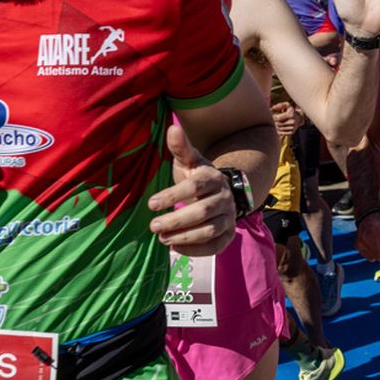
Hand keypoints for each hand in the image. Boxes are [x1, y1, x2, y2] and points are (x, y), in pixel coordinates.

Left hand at [148, 125, 236, 256]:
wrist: (221, 194)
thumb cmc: (197, 177)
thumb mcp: (189, 161)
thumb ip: (180, 148)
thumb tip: (172, 128)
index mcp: (213, 178)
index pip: (195, 186)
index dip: (174, 195)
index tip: (151, 204)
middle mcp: (224, 198)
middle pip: (202, 211)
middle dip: (177, 220)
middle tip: (153, 226)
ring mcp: (228, 218)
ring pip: (209, 230)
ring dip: (185, 236)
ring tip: (162, 239)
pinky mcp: (228, 235)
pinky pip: (215, 246)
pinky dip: (196, 250)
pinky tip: (175, 249)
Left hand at [271, 101, 305, 137]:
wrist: (299, 118)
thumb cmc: (290, 110)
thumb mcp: (286, 105)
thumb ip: (280, 105)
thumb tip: (272, 108)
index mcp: (291, 114)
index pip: (278, 118)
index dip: (273, 117)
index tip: (272, 115)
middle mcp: (292, 122)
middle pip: (278, 124)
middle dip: (273, 122)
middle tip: (272, 120)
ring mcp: (292, 128)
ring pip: (279, 129)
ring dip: (275, 126)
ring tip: (275, 123)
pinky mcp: (291, 132)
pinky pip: (281, 133)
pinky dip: (278, 130)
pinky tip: (278, 127)